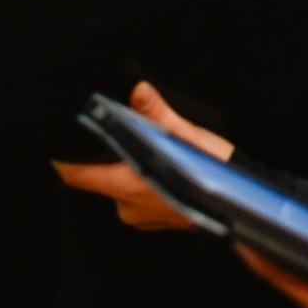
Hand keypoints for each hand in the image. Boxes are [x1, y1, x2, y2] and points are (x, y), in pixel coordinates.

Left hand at [53, 81, 235, 230]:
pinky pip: (132, 194)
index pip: (75, 173)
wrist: (244, 209)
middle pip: (95, 174)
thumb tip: (138, 90)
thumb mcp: (188, 137)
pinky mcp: (151, 218)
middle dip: (103, 151)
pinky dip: (138, 177)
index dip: (64, 155)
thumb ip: (157, 114)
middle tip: (115, 127)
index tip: (64, 134)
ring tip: (141, 143)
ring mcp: (139, 215)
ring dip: (124, 164)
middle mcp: (128, 205)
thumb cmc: (217, 175)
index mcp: (128, 185)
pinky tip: (156, 164)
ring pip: (116, 183)